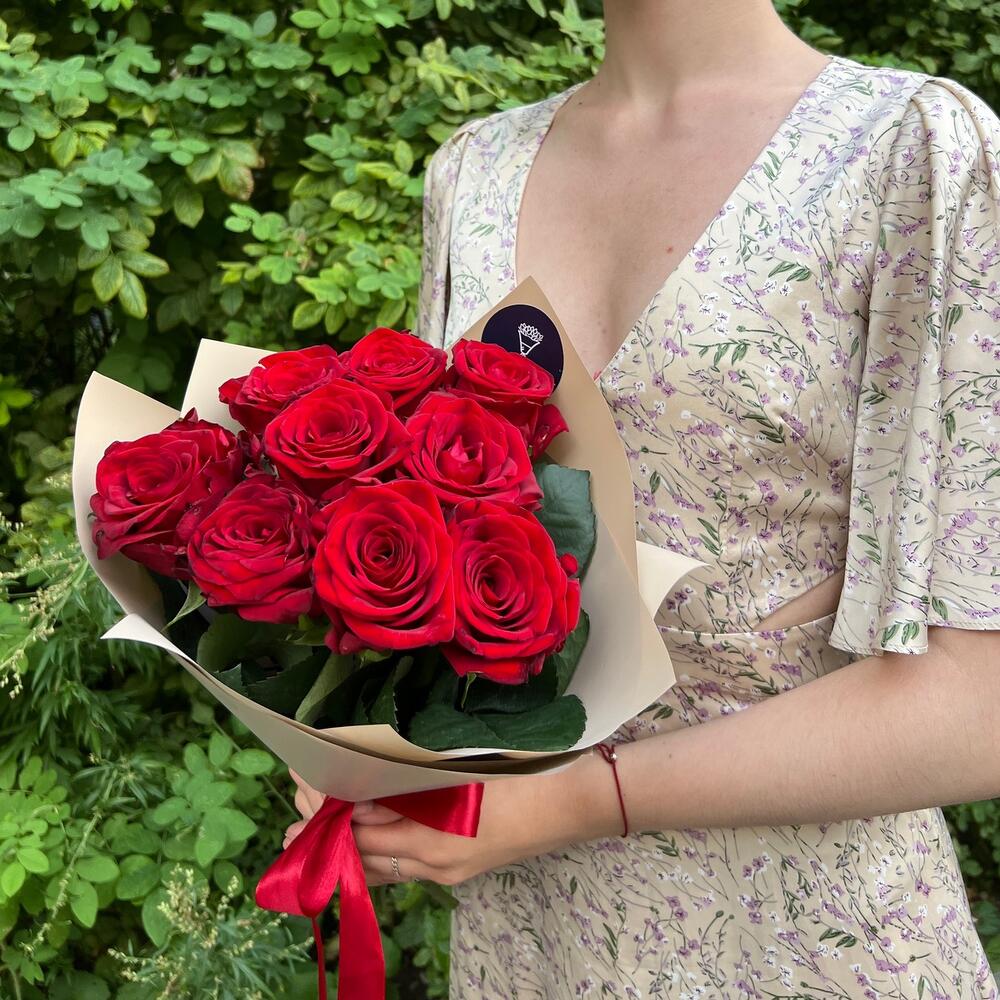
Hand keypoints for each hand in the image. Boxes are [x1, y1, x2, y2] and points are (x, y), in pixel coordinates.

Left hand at [285, 754, 620, 885]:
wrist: (573, 801)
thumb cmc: (523, 773)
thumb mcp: (463, 771)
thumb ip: (411, 785)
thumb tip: (362, 794)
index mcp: (438, 836)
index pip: (365, 829)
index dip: (330, 810)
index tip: (304, 787)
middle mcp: (438, 863)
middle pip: (366, 855)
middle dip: (327, 833)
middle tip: (294, 812)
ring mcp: (449, 871)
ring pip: (382, 868)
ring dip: (346, 849)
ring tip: (311, 835)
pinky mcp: (458, 869)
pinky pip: (404, 870)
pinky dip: (376, 858)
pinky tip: (360, 845)